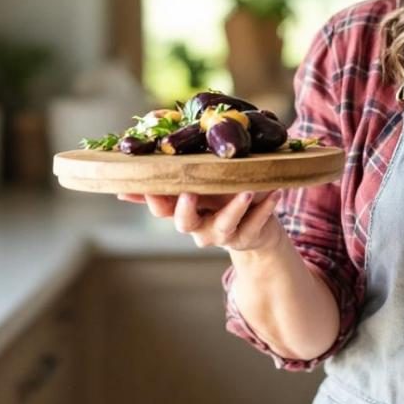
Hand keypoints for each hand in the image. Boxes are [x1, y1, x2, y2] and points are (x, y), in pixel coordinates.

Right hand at [117, 191, 283, 251]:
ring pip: (224, 225)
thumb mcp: (197, 185)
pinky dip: (265, 210)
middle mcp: (199, 227)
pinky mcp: (247, 237)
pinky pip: (255, 225)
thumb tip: (128, 166)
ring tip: (247, 191)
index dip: (153, 197)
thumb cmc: (222, 196)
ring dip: (235, 207)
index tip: (152, 177)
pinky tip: (275, 192)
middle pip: (184, 222)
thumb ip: (169, 177)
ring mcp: (223, 234)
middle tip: (190, 192)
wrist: (256, 225)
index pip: (161, 207)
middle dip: (185, 208)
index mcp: (183, 210)